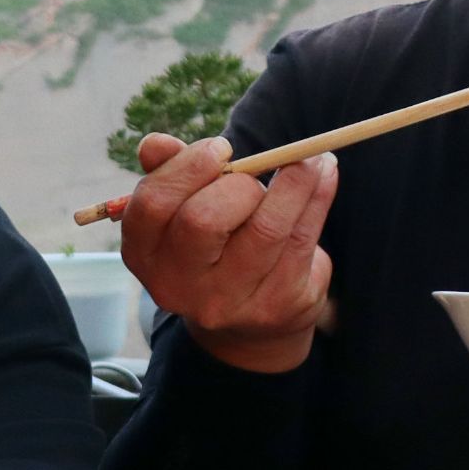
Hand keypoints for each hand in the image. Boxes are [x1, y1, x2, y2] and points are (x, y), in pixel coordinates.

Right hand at [117, 134, 338, 373]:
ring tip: (309, 161)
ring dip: (295, 180)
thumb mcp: (183, 213)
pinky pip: (302, 238)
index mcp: (145, 255)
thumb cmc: (215, 246)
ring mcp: (228, 302)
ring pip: (267, 228)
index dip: (188, 167)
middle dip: (239, 184)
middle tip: (254, 177)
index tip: (222, 149)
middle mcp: (178, 286)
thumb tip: (155, 144)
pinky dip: (319, 195)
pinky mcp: (275, 305)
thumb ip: (170, 174)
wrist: (252, 324)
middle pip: (203, 220)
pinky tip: (323, 174)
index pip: (154, 204)